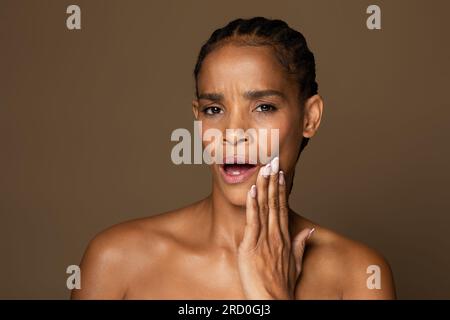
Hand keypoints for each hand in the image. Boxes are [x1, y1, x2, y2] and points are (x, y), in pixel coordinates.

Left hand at [237, 157, 314, 299]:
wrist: (274, 301)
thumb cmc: (283, 286)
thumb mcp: (296, 264)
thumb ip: (300, 245)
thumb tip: (308, 230)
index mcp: (285, 239)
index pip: (283, 208)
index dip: (281, 190)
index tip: (281, 175)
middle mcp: (276, 236)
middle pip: (275, 203)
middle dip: (273, 181)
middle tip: (272, 162)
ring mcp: (264, 240)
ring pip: (264, 208)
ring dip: (264, 187)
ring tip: (263, 169)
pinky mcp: (251, 246)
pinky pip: (252, 221)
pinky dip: (252, 205)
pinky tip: (252, 190)